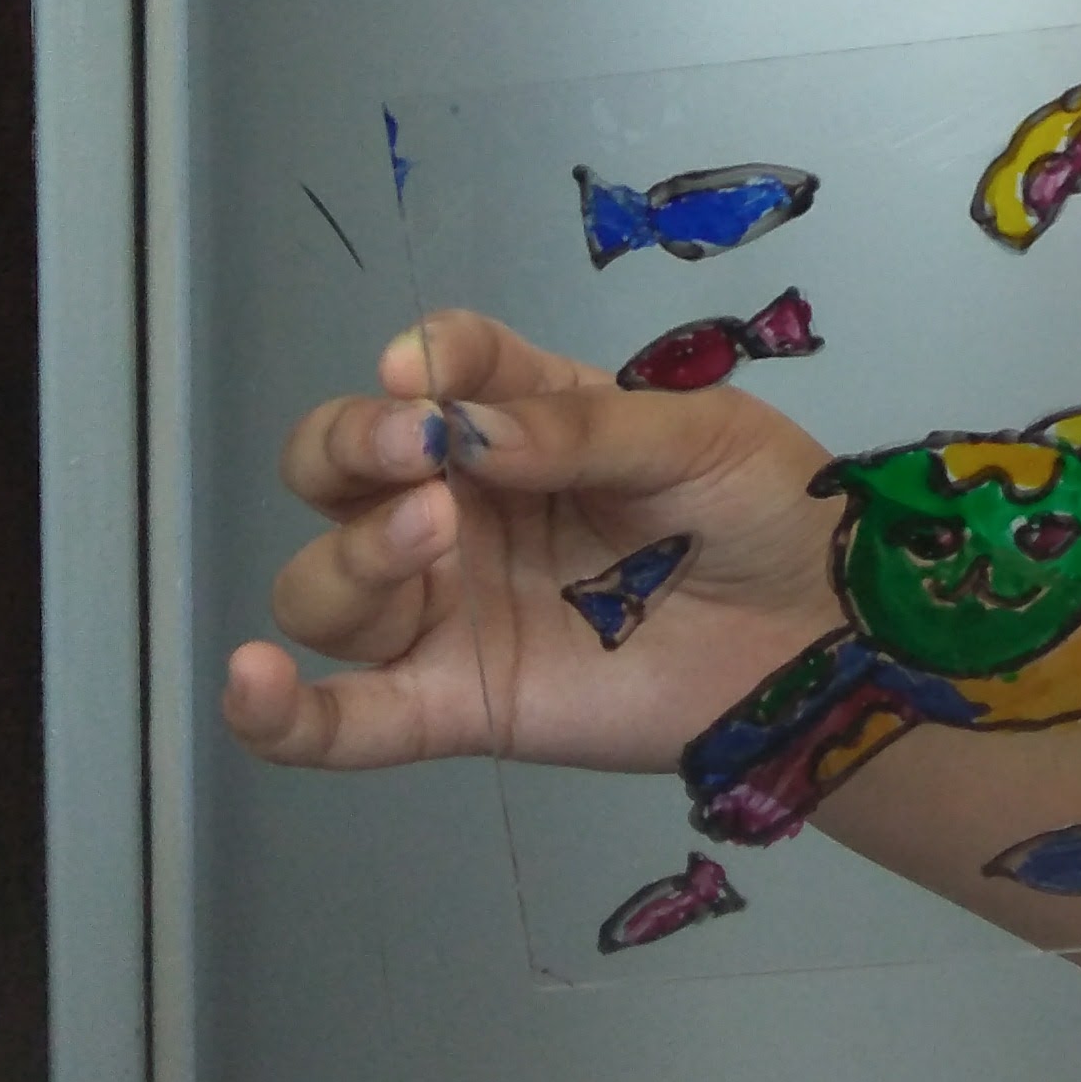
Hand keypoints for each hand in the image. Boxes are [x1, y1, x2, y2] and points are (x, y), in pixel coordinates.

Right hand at [224, 308, 847, 776]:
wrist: (828, 636)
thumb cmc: (769, 514)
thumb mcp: (697, 436)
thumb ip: (580, 429)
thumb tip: (463, 430)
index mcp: (524, 420)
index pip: (436, 368)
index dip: (423, 360)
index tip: (429, 371)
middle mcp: (465, 510)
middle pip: (335, 471)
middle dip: (345, 445)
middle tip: (412, 447)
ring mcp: (451, 611)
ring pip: (324, 586)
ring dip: (349, 554)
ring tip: (431, 534)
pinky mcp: (457, 705)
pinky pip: (342, 721)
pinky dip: (277, 712)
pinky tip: (253, 684)